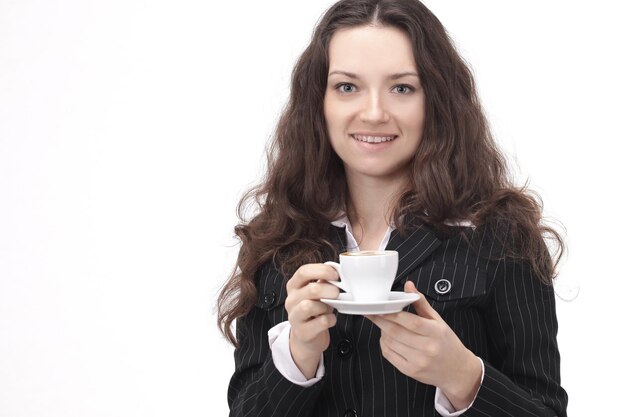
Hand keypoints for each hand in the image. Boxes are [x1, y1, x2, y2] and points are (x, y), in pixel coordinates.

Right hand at [285, 263, 339, 378]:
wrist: (307, 336)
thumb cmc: (315, 310)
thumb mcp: (318, 293)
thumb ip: (324, 282)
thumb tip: (337, 272)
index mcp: (294, 286)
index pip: (304, 272)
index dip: (322, 270)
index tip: (336, 275)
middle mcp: (291, 300)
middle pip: (310, 289)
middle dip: (329, 290)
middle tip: (338, 293)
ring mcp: (294, 316)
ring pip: (309, 306)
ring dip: (326, 306)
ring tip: (331, 308)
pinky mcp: (302, 332)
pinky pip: (320, 322)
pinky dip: (330, 320)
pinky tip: (331, 319)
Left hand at [366, 280, 481, 409]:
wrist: (457, 370)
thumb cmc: (447, 343)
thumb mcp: (438, 320)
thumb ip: (421, 303)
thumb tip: (409, 286)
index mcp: (435, 332)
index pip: (411, 321)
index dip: (392, 314)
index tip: (380, 307)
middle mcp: (427, 348)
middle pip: (396, 332)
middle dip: (380, 321)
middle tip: (372, 313)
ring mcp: (418, 361)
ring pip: (390, 343)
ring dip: (382, 332)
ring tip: (383, 325)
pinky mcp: (411, 371)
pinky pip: (389, 355)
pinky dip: (384, 344)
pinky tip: (386, 338)